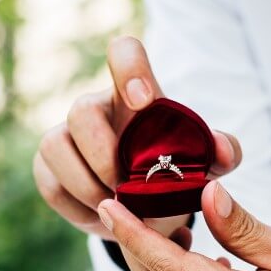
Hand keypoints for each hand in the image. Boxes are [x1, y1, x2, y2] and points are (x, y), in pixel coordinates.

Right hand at [34, 35, 241, 240]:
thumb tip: (223, 152)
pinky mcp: (47, 168)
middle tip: (126, 187)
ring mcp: (64, 136)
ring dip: (87, 185)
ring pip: (55, 146)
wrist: (143, 208)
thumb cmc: (172, 171)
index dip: (129, 68)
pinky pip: (50, 184)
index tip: (143, 101)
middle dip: (103, 154)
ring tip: (116, 208)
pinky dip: (77, 208)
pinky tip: (102, 218)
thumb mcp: (203, 163)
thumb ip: (220, 153)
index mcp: (133, 93)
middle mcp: (95, 107)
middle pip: (81, 110)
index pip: (124, 52)